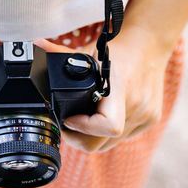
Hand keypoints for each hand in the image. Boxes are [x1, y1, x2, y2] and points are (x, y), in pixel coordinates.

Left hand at [34, 26, 172, 151]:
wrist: (150, 45)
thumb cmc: (119, 49)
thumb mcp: (88, 51)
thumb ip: (60, 52)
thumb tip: (36, 44)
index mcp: (120, 86)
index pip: (107, 125)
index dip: (83, 128)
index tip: (69, 119)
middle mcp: (136, 104)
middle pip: (102, 143)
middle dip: (80, 139)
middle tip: (68, 125)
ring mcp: (146, 114)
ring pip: (111, 144)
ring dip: (93, 138)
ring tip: (83, 122)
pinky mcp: (151, 119)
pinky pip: (123, 137)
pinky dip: (108, 134)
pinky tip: (101, 118)